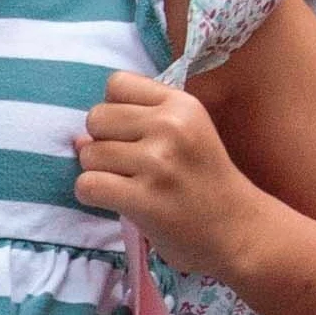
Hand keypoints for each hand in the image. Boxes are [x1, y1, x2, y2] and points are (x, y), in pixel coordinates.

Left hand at [72, 68, 265, 264]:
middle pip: (96, 118)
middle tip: (129, 166)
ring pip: (88, 153)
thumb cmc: (205, 182)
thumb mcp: (185, 137)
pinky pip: (88, 185)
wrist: (239, 230)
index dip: (116, 111)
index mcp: (181, 105)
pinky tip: (116, 201)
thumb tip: (76, 139)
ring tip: (128, 186)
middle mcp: (171, 127)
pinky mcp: (145, 199)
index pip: (117, 84)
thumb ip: (135, 126)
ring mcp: (158, 163)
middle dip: (103, 142)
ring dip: (98, 172)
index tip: (134, 135)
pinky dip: (92, 195)